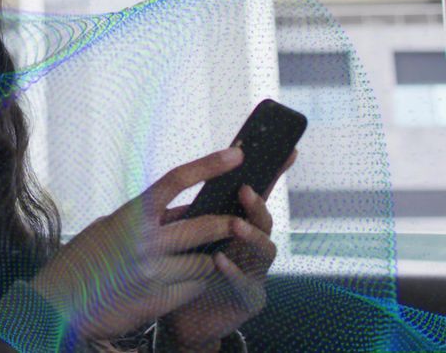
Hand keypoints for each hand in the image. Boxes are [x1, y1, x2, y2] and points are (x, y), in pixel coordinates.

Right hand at [29, 148, 247, 341]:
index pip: (175, 181)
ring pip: (205, 261)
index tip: (236, 154)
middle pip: (204, 225)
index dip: (208, 164)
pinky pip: (195, 288)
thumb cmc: (82, 262)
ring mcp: (152, 272)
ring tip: (195, 260)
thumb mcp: (108, 229)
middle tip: (237, 221)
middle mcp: (143, 241)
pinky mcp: (158, 301)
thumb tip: (187, 210)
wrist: (59, 305)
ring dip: (207, 259)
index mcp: (129, 215)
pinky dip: (195, 283)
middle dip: (227, 223)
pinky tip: (181, 282)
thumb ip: (145, 219)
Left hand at [158, 150, 297, 351]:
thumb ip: (191, 212)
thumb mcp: (184, 235)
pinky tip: (220, 260)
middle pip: (263, 220)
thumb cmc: (182, 271)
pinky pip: (246, 284)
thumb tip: (182, 174)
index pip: (258, 195)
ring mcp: (255, 273)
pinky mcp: (249, 299)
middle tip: (243, 189)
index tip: (287, 150)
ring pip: (264, 251)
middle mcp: (252, 246)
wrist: (181, 317)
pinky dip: (234, 271)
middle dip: (257, 204)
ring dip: (251, 236)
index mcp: (238, 225)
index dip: (274, 173)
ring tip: (234, 225)